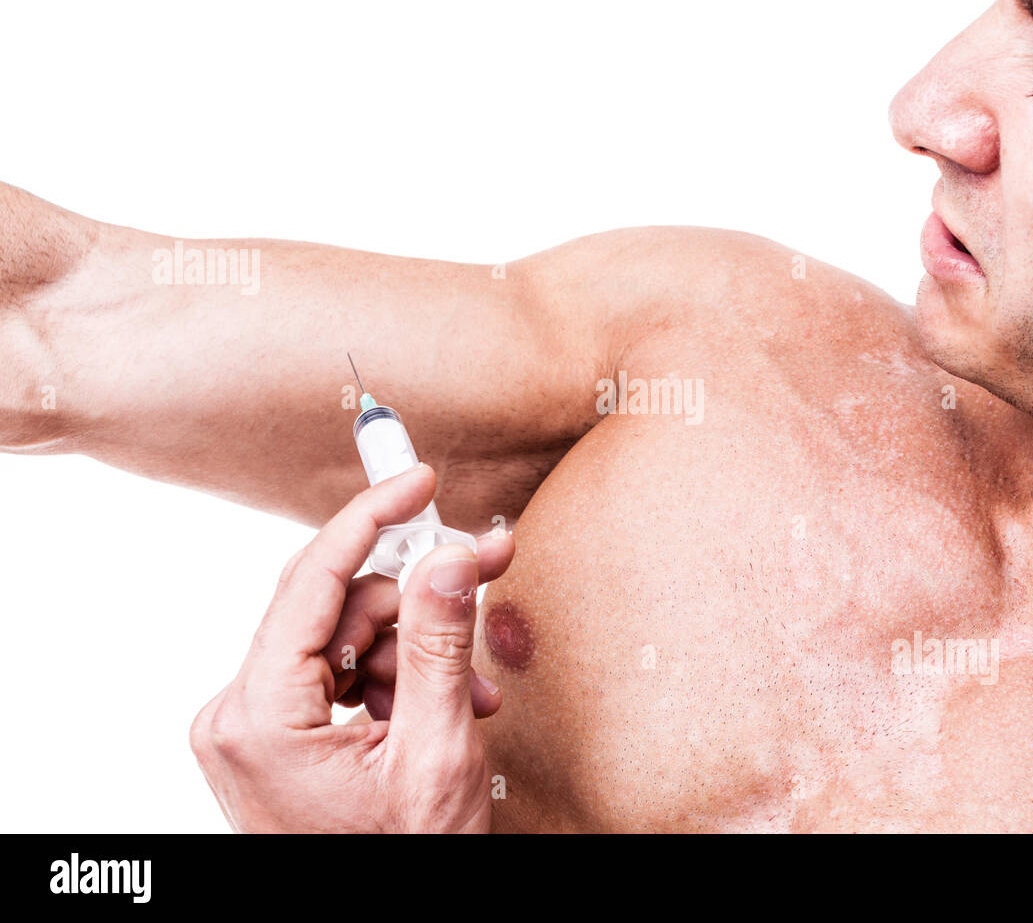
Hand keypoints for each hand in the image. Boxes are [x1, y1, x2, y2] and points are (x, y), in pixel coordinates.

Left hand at [189, 463, 515, 832]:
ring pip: (344, 637)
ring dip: (414, 652)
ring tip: (468, 692)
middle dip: (416, 605)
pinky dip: (392, 680)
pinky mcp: (271, 735)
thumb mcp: (434, 752)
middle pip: (335, 606)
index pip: (311, 580)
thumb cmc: (403, 863)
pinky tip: (437, 706)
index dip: (372, 519)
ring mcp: (251, 726)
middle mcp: (236, 713)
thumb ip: (442, 645)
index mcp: (257, 717)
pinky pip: (337, 673)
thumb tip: (453, 555)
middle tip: (485, 582)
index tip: (419, 480)